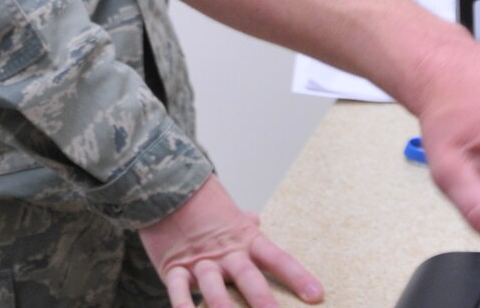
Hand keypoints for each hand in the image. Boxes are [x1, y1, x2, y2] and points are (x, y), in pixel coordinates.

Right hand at [138, 175, 323, 306]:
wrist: (162, 184)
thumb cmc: (200, 202)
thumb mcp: (227, 212)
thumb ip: (244, 223)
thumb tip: (257, 219)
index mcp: (244, 239)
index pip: (277, 258)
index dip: (297, 277)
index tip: (316, 295)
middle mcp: (225, 253)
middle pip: (248, 278)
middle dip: (262, 300)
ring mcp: (199, 261)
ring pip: (213, 288)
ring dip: (222, 307)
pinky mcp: (173, 268)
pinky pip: (178, 290)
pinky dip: (183, 306)